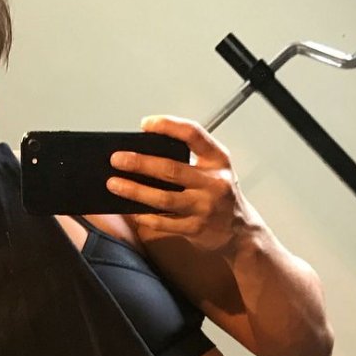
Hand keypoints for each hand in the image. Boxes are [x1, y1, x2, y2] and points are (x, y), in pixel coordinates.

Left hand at [106, 115, 255, 250]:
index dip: (168, 126)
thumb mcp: (214, 169)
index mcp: (218, 159)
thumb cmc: (220, 194)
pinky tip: (130, 210)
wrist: (240, 231)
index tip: (145, 124)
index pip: (193, 134)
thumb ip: (190, 159)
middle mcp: (214, 182)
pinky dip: (144, 216)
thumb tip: (143, 153)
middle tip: (116, 159)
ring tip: (114, 184)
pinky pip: (163, 222)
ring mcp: (205, 207)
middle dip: (139, 163)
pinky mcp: (196, 229)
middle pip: (171, 169)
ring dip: (135, 190)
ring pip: (163, 199)